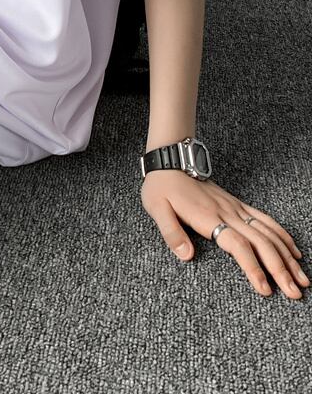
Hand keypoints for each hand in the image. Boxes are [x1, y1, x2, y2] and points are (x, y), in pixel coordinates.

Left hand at [140, 170, 308, 298]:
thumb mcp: (156, 209)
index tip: (265, 289)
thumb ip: (171, 232)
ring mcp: (235, 207)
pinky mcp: (237, 203)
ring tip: (302, 278)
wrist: (169, 161)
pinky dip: (282, 235)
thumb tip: (186, 256)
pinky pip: (265, 219)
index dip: (253, 267)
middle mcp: (227, 213)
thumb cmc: (160, 187)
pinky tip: (294, 251)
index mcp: (208, 217)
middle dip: (280, 269)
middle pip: (261, 243)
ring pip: (268, 233)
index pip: (238, 245)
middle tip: (295, 292)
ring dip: (287, 256)